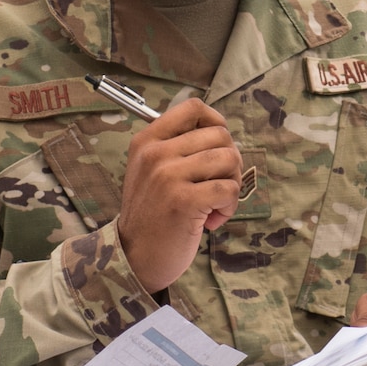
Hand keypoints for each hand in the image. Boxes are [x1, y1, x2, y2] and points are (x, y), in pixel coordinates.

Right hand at [117, 98, 241, 291]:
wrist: (134, 257)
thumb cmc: (152, 215)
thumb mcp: (151, 171)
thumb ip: (178, 148)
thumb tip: (221, 132)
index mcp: (147, 140)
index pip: (193, 108)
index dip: (217, 122)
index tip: (218, 146)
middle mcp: (156, 153)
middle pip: (220, 135)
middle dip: (230, 162)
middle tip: (217, 186)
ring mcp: (168, 176)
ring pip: (229, 159)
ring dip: (232, 185)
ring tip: (215, 205)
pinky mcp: (184, 201)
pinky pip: (229, 189)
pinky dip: (229, 206)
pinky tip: (212, 220)